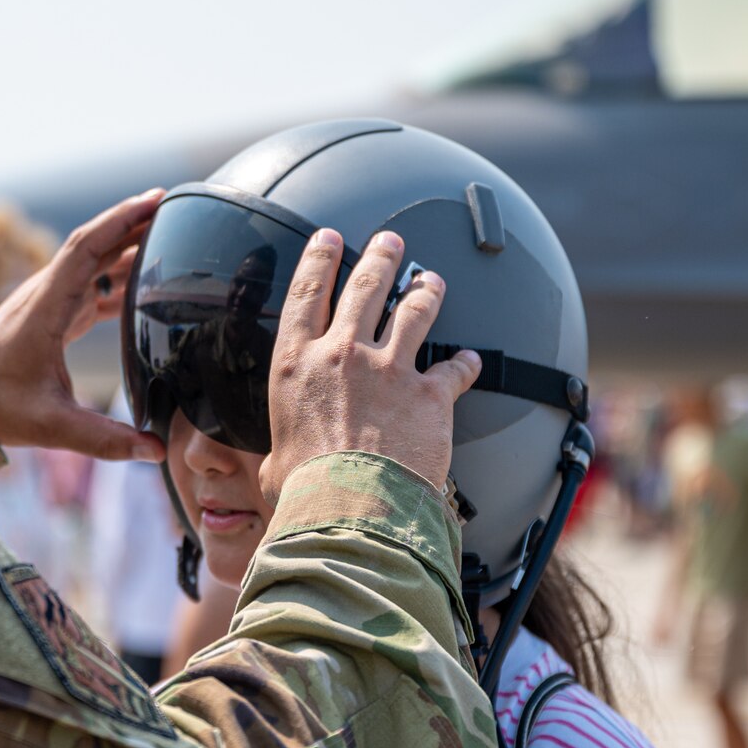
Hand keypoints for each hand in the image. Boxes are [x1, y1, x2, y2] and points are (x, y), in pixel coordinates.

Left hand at [0, 189, 166, 463]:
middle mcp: (46, 295)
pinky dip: (115, 278)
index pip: (87, 248)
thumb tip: (154, 451)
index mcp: (46, 306)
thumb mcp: (52, 426)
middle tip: (176, 209)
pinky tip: (142, 284)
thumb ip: (104, 440)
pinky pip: (87, 286)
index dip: (122, 220)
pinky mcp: (48, 317)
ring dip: (127, 248)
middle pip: (95, 245)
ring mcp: (47, 303)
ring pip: (91, 263)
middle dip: (134, 223)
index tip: (155, 200)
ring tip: (169, 238)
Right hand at [258, 228, 479, 503]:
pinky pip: (454, 367)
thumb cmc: (308, 491)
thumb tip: (278, 470)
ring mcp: (388, 369)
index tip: (328, 239)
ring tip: (431, 278)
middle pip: (365, 287)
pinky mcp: (428, 393)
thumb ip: (281, 453)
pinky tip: (471, 360)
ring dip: (425, 288)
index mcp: (296, 365)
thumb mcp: (276, 465)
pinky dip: (465, 363)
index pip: (307, 294)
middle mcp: (341, 354)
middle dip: (380, 256)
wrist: (353, 508)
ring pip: (413, 309)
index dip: (319, 260)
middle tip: (389, 240)